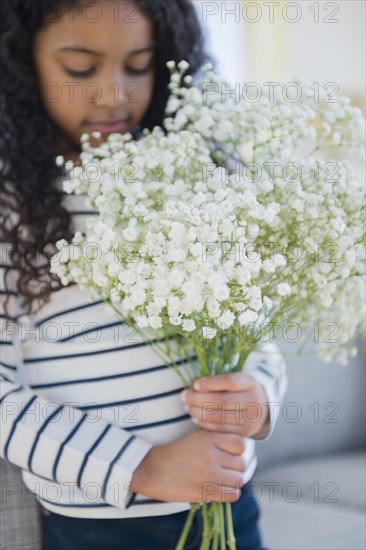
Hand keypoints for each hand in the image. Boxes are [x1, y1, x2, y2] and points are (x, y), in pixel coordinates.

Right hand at [130, 430, 245, 502]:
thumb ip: (214, 440)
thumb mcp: (194, 438)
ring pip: (239, 479)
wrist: (150, 470)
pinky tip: (220, 491)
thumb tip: (238, 447)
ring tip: (221, 481)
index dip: (237, 450)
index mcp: (208, 437)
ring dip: (232, 482)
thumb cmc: (173, 453)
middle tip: (223, 470)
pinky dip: (229, 494)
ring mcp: (209, 473)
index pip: (240, 443)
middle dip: (234, 467)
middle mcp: (211, 454)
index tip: (228, 454)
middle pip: (241, 462)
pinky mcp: (205, 491)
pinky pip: (233, 495)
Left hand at [180, 373, 269, 437]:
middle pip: (222, 401)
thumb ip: (216, 381)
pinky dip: (204, 423)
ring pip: (219, 417)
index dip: (210, 383)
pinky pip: (220, 429)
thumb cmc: (240, 391)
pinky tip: (195, 417)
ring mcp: (250, 420)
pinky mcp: (243, 433)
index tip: (194, 384)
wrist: (260, 410)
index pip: (229, 382)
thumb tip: (194, 384)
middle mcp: (253, 402)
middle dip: (199, 399)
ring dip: (199, 412)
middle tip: (184, 396)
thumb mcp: (234, 381)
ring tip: (187, 407)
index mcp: (250, 384)